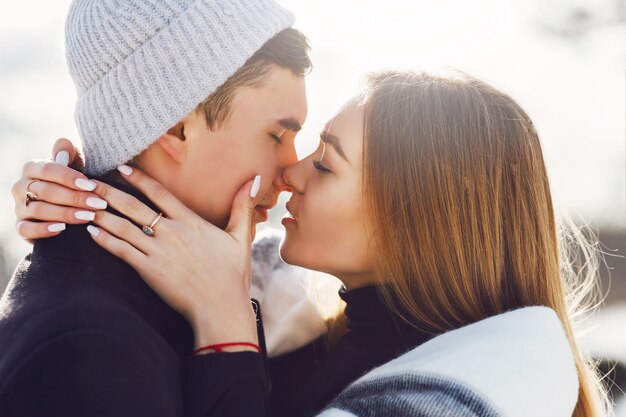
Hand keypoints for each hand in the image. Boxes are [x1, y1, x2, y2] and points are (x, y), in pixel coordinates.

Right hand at [12, 138, 107, 242]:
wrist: (66, 207)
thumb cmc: (72, 181)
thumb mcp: (75, 164)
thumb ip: (70, 153)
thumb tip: (63, 147)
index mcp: (32, 168)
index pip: (49, 170)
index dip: (69, 177)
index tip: (91, 185)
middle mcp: (21, 186)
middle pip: (46, 191)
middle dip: (75, 198)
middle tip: (98, 204)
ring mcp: (19, 206)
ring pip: (39, 210)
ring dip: (66, 214)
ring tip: (89, 216)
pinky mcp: (21, 226)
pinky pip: (26, 229)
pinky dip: (43, 230)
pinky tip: (62, 228)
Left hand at [87, 165, 261, 350]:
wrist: (221, 307)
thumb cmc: (232, 274)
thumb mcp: (241, 237)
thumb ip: (242, 206)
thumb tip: (255, 179)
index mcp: (191, 222)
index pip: (160, 193)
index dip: (139, 179)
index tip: (121, 168)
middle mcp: (171, 233)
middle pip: (134, 206)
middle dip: (109, 192)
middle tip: (88, 181)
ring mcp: (158, 252)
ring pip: (123, 227)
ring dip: (102, 213)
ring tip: (84, 203)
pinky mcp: (149, 271)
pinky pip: (122, 251)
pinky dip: (105, 240)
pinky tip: (92, 231)